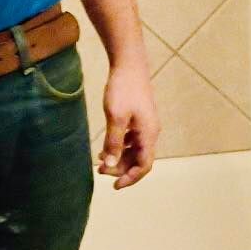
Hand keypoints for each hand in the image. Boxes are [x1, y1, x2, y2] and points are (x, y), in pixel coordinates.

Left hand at [98, 60, 158, 187]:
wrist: (129, 64)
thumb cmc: (123, 89)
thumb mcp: (116, 118)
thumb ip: (113, 143)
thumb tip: (109, 165)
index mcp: (149, 134)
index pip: (144, 165)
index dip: (130, 178)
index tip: (114, 186)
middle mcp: (150, 131)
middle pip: (139, 159)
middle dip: (120, 168)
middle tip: (100, 170)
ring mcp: (145, 124)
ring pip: (134, 150)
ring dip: (119, 158)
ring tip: (100, 161)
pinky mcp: (138, 118)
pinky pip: (131, 140)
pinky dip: (119, 146)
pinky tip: (105, 146)